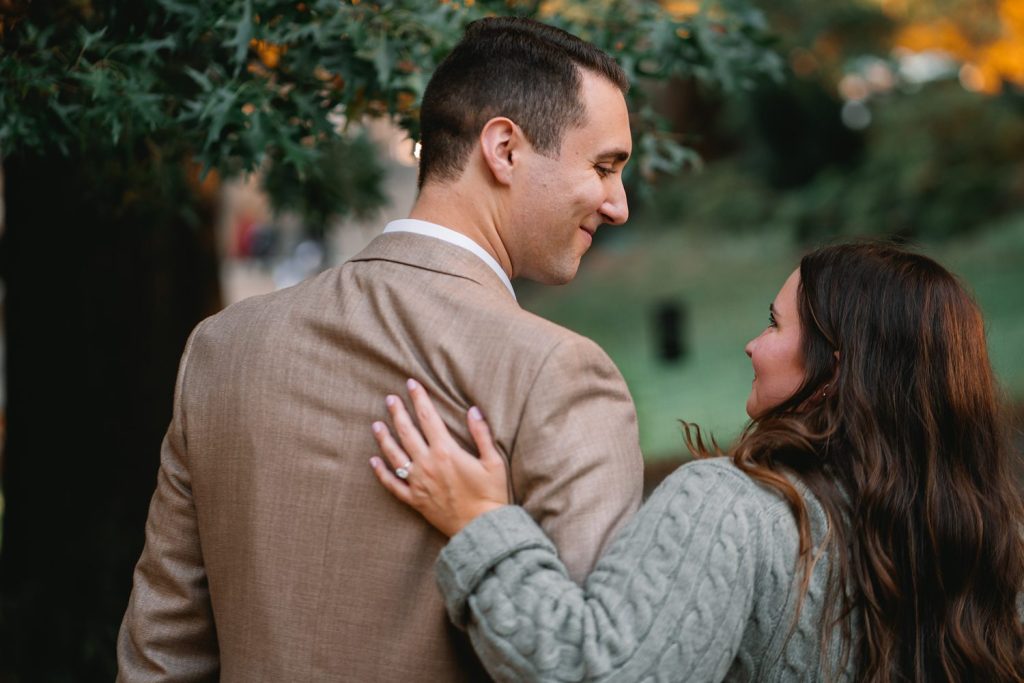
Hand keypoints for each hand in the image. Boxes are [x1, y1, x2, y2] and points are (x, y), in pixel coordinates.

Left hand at [369, 379, 509, 536]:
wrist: (482, 529)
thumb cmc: (492, 495)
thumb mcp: (494, 461)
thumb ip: (482, 434)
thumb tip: (473, 410)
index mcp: (446, 451)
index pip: (428, 417)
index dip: (419, 398)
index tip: (411, 384)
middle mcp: (427, 464)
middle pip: (407, 432)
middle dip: (398, 412)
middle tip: (390, 399)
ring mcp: (418, 482)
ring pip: (394, 455)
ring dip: (384, 438)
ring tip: (376, 424)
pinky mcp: (415, 500)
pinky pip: (392, 484)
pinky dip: (381, 472)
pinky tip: (373, 461)